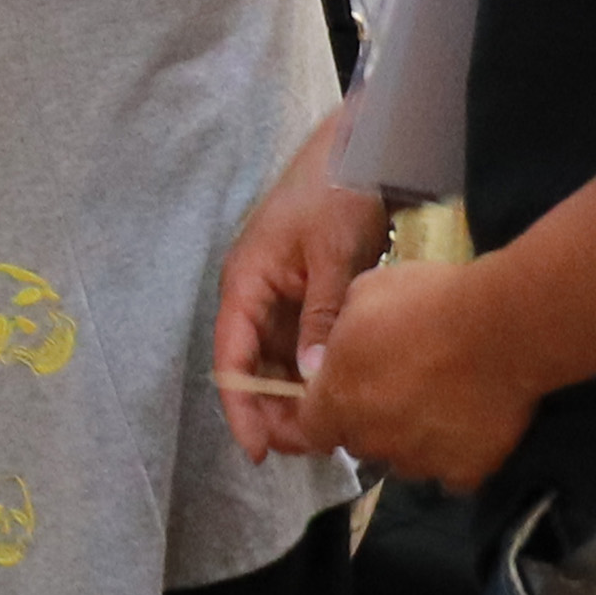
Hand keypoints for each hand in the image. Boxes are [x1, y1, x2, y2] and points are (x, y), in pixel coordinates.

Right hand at [213, 127, 394, 463]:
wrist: (365, 144)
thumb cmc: (338, 188)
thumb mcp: (333, 256)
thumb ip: (323, 319)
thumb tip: (313, 382)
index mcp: (245, 283)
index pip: (230, 360)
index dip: (241, 409)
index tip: (258, 450)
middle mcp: (255, 293)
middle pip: (252, 366)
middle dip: (271, 409)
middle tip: (306, 448)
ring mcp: (282, 292)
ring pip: (279, 358)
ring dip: (296, 393)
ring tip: (327, 429)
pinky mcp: (308, 290)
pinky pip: (304, 341)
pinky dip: (316, 368)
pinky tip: (340, 391)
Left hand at [299, 251, 545, 493]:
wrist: (501, 328)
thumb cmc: (426, 302)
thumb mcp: (364, 293)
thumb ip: (338, 331)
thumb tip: (329, 355)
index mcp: (338, 401)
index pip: (311, 427)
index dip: (327, 411)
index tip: (345, 395)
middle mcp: (371, 441)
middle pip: (360, 442)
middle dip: (372, 421)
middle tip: (402, 387)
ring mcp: (418, 461)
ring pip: (405, 459)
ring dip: (413, 439)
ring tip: (442, 402)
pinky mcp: (463, 473)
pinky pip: (453, 472)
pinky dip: (458, 454)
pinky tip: (472, 424)